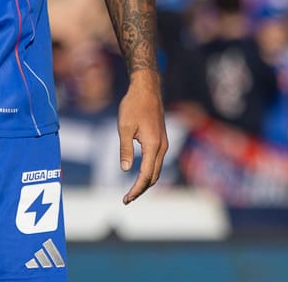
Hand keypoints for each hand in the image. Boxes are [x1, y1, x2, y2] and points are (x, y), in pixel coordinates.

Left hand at [118, 69, 168, 203]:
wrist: (147, 89)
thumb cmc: (133, 105)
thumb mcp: (124, 127)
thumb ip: (125, 149)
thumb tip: (126, 170)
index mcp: (153, 145)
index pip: (146, 175)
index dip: (136, 189)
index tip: (126, 199)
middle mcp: (162, 147)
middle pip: (154, 177)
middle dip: (141, 190)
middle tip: (127, 199)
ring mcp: (163, 143)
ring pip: (157, 170)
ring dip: (146, 183)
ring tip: (132, 191)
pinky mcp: (161, 140)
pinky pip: (157, 162)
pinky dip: (149, 173)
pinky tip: (139, 175)